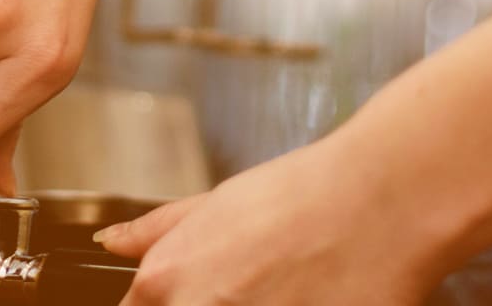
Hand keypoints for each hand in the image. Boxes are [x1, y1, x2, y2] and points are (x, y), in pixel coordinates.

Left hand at [97, 137, 447, 304]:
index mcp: (165, 282)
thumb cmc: (300, 196)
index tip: (193, 295)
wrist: (380, 203)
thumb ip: (155, 232)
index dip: (163, 305)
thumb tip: (111, 242)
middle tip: (254, 289)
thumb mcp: (213, 203)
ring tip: (285, 292)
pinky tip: (306, 300)